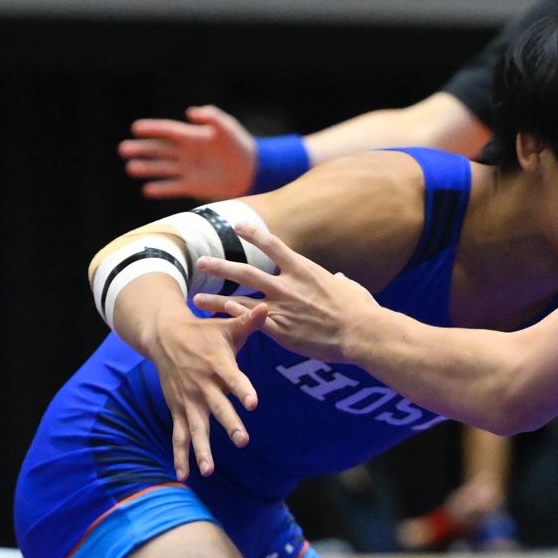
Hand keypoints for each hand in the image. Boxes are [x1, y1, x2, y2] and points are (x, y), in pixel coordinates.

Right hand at [118, 105, 256, 200]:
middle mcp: (186, 152)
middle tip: (123, 149)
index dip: (152, 129)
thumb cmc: (240, 145)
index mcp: (192, 136)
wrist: (252, 170)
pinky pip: (173, 187)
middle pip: (159, 150)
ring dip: (147, 168)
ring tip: (131, 168)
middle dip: (142, 149)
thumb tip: (191, 113)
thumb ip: (211, 117)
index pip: (167, 131)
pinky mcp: (192, 186)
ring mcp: (187, 170)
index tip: (136, 128)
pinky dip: (161, 188)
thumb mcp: (226, 127)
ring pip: (162, 168)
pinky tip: (147, 189)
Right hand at [146, 304, 266, 480]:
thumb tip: (266, 305)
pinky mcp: (178, 410)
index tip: (253, 403)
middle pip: (218, 408)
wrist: (164, 337)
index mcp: (218, 365)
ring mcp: (189, 401)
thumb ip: (249, 321)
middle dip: (229, 424)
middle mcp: (203, 386)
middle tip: (242, 439)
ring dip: (201, 449)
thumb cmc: (204, 332)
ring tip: (209, 470)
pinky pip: (179, 436)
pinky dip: (180, 456)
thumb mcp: (226, 325)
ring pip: (196, 428)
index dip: (243, 390)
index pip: (233, 379)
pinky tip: (184, 476)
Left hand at [195, 223, 379, 364]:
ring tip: (196, 298)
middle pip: (246, 271)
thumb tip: (339, 278)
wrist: (361, 332)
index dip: (253, 233)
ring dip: (216, 299)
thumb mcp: (352, 288)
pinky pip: (250, 322)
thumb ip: (340, 281)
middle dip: (221, 266)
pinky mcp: (281, 330)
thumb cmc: (361, 310)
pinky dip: (233, 319)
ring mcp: (282, 307)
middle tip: (201, 261)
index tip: (237, 225)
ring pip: (240, 300)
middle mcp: (288, 285)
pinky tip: (217, 319)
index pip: (273, 245)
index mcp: (304, 270)